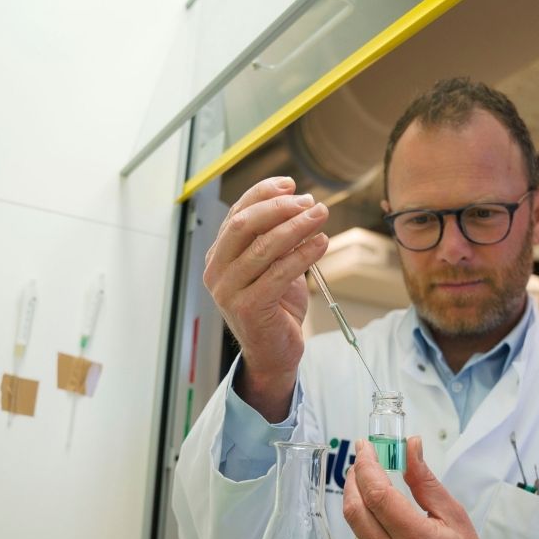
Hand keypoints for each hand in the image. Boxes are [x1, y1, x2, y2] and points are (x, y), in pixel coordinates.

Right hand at [204, 176, 329, 421]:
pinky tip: (322, 242)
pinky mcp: (249, 308)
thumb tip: (297, 201)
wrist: (274, 354)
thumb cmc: (275, 309)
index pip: (237, 213)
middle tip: (310, 202)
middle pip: (244, 225)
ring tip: (322, 215)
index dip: (263, 193)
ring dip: (296, 227)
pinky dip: (303, 254)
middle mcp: (217, 272)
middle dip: (280, 207)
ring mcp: (229, 291)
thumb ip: (275, 238)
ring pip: (263, 247)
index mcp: (219, 257)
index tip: (291, 184)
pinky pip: (278, 273)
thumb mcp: (273, 266)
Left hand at [343, 437, 499, 538]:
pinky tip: (387, 531)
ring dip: (361, 505)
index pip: (378, 496)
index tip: (365, 447)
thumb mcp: (455, 517)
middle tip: (362, 463)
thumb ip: (426, 482)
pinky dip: (367, 530)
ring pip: (355, 529)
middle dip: (353, 480)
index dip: (366, 467)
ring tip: (378, 494)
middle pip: (355, 511)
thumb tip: (410, 445)